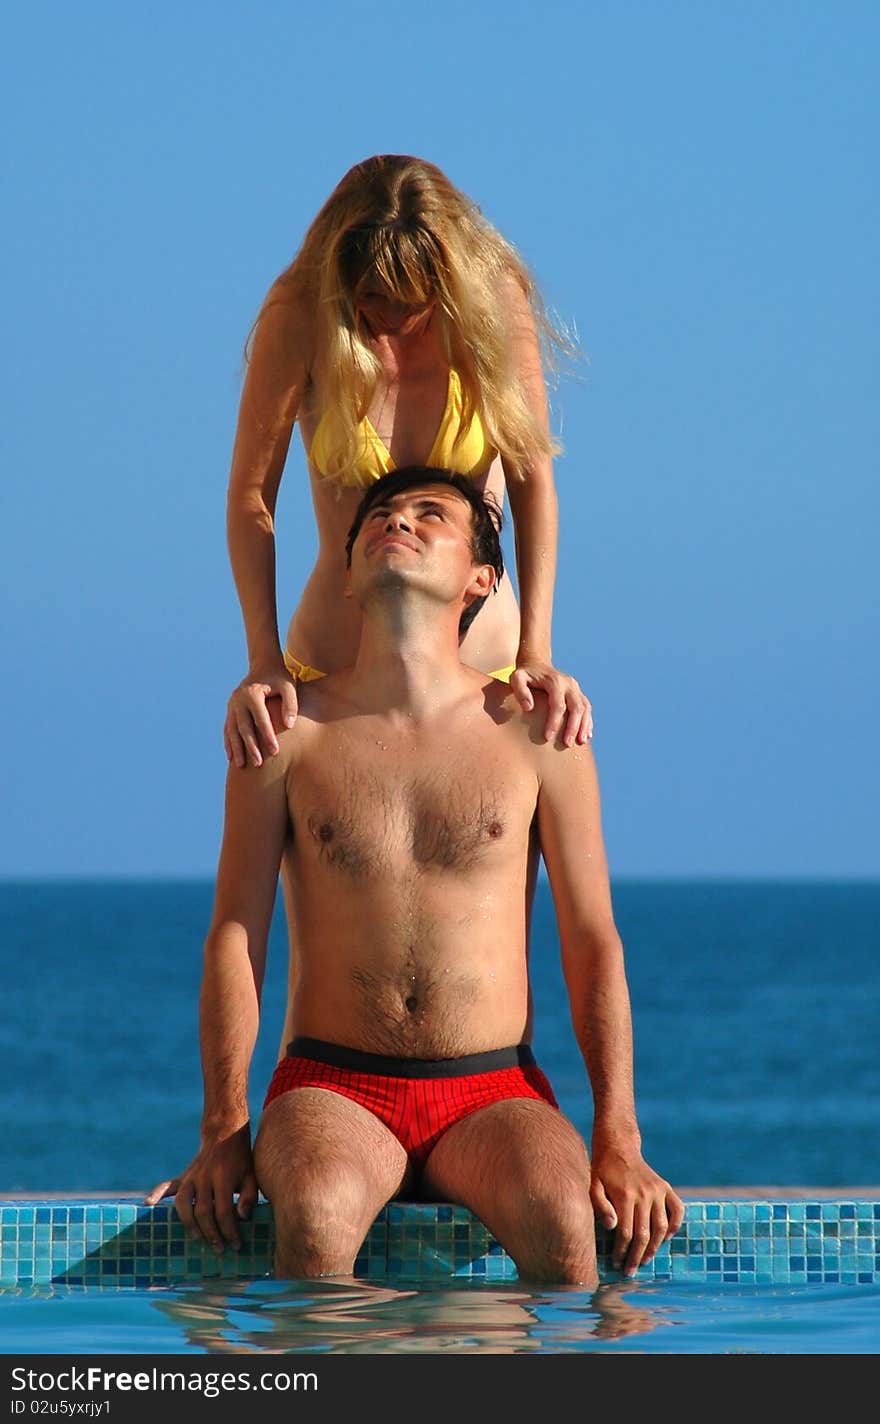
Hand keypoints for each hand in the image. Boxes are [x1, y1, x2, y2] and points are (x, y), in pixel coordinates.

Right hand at [144, 1124, 258, 1253]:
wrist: (225, 1133)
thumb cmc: (241, 1160)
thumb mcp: (252, 1175)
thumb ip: (249, 1196)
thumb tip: (242, 1217)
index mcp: (223, 1178)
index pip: (223, 1211)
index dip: (229, 1231)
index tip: (236, 1245)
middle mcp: (204, 1178)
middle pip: (202, 1211)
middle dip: (211, 1233)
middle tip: (219, 1249)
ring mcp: (191, 1177)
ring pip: (183, 1203)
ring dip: (188, 1223)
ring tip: (196, 1237)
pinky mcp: (182, 1177)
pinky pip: (166, 1186)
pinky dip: (156, 1194)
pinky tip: (148, 1205)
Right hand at [224, 663, 298, 768]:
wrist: (263, 665)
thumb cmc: (280, 678)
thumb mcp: (289, 687)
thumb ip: (291, 704)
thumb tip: (289, 726)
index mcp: (252, 693)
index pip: (260, 718)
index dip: (267, 735)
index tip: (276, 751)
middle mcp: (238, 700)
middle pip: (244, 727)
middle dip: (250, 747)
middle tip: (258, 764)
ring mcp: (232, 705)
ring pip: (232, 730)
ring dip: (236, 748)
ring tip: (241, 765)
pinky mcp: (230, 710)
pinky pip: (228, 729)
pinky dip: (229, 742)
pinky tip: (231, 757)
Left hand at [509, 659, 592, 745]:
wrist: (537, 664)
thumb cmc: (524, 675)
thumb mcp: (516, 678)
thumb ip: (520, 690)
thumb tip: (529, 708)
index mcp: (555, 681)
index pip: (558, 705)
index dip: (554, 722)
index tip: (547, 738)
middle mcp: (569, 684)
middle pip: (576, 707)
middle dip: (573, 727)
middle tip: (567, 744)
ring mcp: (576, 688)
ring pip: (585, 708)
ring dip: (584, 726)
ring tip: (580, 742)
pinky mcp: (579, 693)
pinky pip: (587, 708)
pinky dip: (588, 722)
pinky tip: (586, 736)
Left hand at [589, 1143, 684, 1277]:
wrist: (618, 1146)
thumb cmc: (602, 1170)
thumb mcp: (593, 1185)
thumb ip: (600, 1206)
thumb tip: (612, 1226)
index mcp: (624, 1195)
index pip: (626, 1233)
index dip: (621, 1251)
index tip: (616, 1263)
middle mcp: (644, 1194)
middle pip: (644, 1235)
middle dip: (636, 1256)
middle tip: (630, 1270)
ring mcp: (658, 1190)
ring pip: (661, 1228)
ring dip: (654, 1248)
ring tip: (644, 1260)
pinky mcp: (666, 1187)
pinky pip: (677, 1210)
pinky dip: (675, 1226)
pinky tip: (666, 1238)